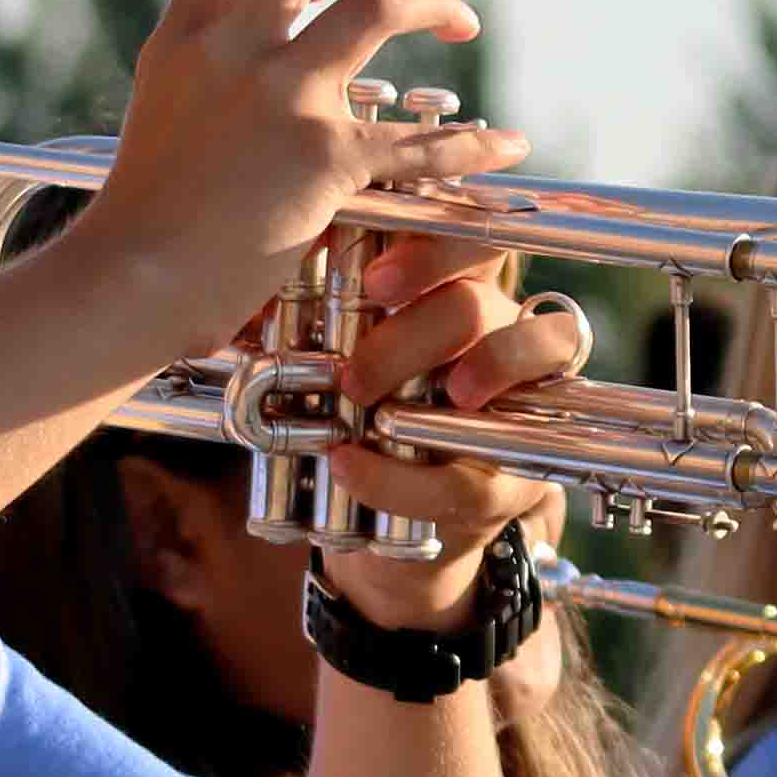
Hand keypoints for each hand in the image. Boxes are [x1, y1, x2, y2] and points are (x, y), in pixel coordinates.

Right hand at [51, 0, 527, 347]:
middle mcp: (231, 50)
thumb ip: (194, 95)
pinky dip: (473, 144)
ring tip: (460, 21)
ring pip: (377, 7)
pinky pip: (419, 140)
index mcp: (183, 42)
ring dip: (431, 1)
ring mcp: (279, 97)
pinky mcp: (322, 158)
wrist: (125, 285)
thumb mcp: (153, 128)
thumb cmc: (133, 233)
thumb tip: (222, 102)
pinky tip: (509, 147)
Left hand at [303, 249, 593, 628]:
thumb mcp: (331, 371)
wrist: (391, 534)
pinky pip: (477, 479)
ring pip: (532, 357)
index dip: (429, 251)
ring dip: (467, 375)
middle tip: (354, 375)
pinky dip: (403, 478)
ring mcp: (522, 404)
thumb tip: (245, 310)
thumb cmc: (359, 425)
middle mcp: (501, 334)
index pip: (463, 242)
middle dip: (412, 333)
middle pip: (478, 305)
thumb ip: (305, 332)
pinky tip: (350, 468)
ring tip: (385, 415)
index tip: (374, 280)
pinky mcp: (522, 480)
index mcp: (451, 290)